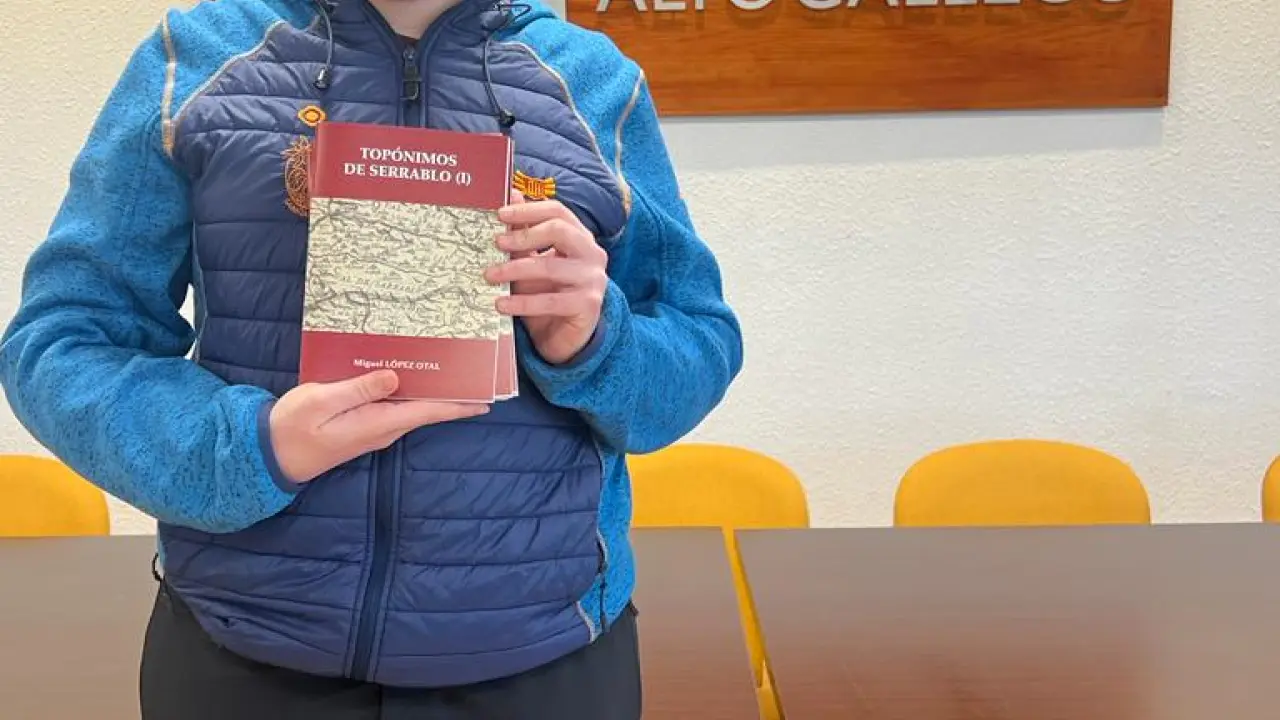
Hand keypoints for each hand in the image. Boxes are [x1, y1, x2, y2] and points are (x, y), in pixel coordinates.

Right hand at [269, 369, 487, 483]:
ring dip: (430, 389)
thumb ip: (358, 389)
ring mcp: (375, 427)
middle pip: (426, 408)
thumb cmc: (293, 427)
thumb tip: (394, 378)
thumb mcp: (321, 402)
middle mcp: (383, 427)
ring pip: (411, 405)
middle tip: (473, 370)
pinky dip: (407, 390)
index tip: (486, 399)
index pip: (429, 411)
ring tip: (452, 366)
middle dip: (451, 392)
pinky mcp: (364, 423)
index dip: (459, 405)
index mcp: (378, 422)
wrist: (271, 454)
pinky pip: (394, 404)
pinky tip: (410, 373)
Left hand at [485, 197, 607, 364]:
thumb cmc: (549, 295)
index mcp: (580, 237)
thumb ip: (525, 233)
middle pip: (559, 230)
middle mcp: (592, 254)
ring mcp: (593, 279)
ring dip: (514, 270)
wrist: (566, 338)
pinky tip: (501, 304)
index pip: (558, 211)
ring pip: (550, 267)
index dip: (528, 210)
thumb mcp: (533, 262)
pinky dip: (522, 302)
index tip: (500, 215)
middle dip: (524, 235)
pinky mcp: (588, 304)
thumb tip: (512, 195)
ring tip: (489, 275)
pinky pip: (550, 300)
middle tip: (496, 243)